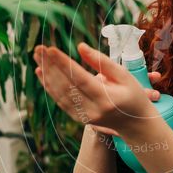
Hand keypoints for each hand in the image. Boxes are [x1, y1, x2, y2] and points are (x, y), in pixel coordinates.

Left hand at [33, 42, 160, 137]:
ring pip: (59, 93)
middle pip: (66, 86)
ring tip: (37, 56)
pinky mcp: (78, 118)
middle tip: (39, 48)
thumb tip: (80, 47)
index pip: (80, 79)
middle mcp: (93, 110)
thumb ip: (102, 61)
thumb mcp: (124, 75)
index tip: (51, 49)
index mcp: (106, 99)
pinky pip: (60, 100)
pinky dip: (49, 85)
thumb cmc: (133, 95)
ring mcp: (84, 116)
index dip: (64, 64)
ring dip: (46, 74)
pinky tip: (41, 71)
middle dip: (50, 65)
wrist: (135, 124)